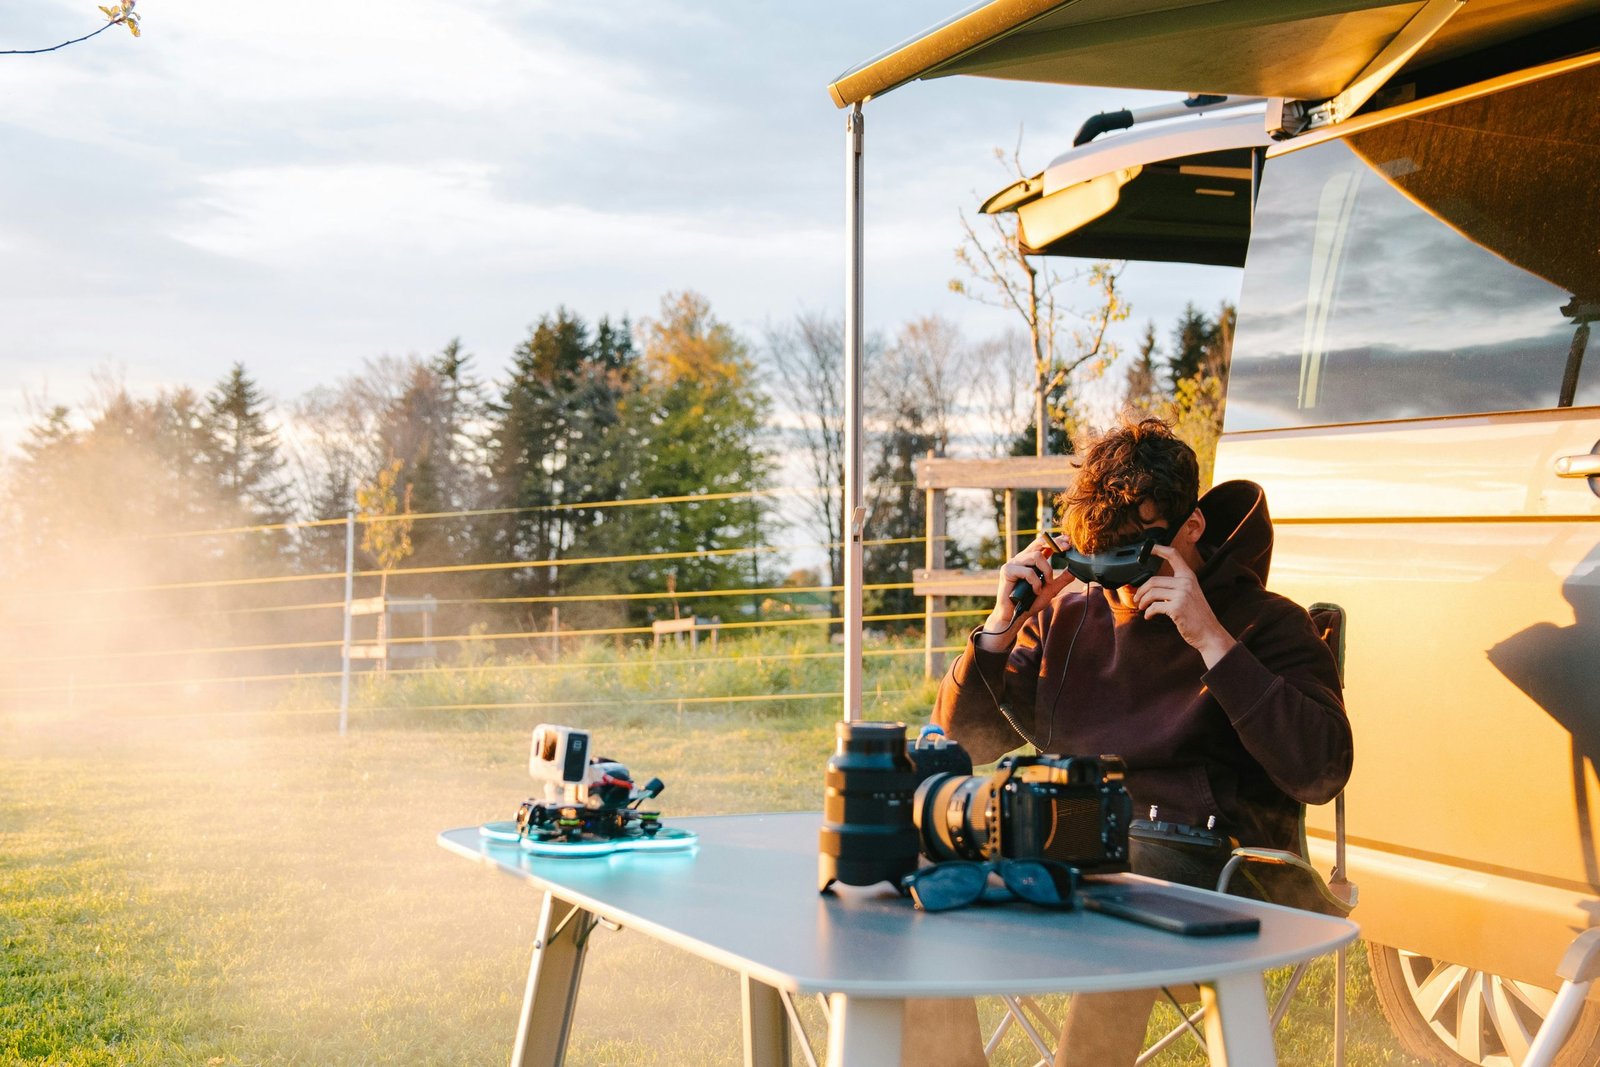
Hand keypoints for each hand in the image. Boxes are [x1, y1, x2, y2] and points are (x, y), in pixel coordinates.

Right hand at [978, 536, 1074, 649]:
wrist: (1015, 615)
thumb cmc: (1030, 601)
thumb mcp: (1051, 589)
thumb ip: (1062, 579)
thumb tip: (1075, 570)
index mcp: (1030, 560)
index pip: (1043, 543)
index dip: (1055, 540)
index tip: (1068, 540)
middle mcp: (1021, 559)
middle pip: (1039, 542)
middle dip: (1054, 543)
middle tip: (1066, 548)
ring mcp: (1013, 563)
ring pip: (1036, 556)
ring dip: (1047, 570)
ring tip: (1047, 583)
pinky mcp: (1007, 571)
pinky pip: (1028, 572)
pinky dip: (1035, 583)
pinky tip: (1035, 591)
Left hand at [1135, 545, 1234, 666]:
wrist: (1209, 633)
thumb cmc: (1197, 616)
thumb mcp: (1190, 594)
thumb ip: (1176, 586)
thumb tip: (1152, 587)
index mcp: (1189, 576)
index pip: (1173, 555)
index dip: (1159, 549)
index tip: (1148, 548)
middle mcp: (1186, 582)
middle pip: (1153, 580)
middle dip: (1141, 590)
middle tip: (1137, 599)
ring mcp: (1182, 594)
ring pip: (1151, 592)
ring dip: (1143, 601)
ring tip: (1142, 607)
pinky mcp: (1177, 608)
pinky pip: (1154, 607)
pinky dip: (1148, 613)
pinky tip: (1149, 616)